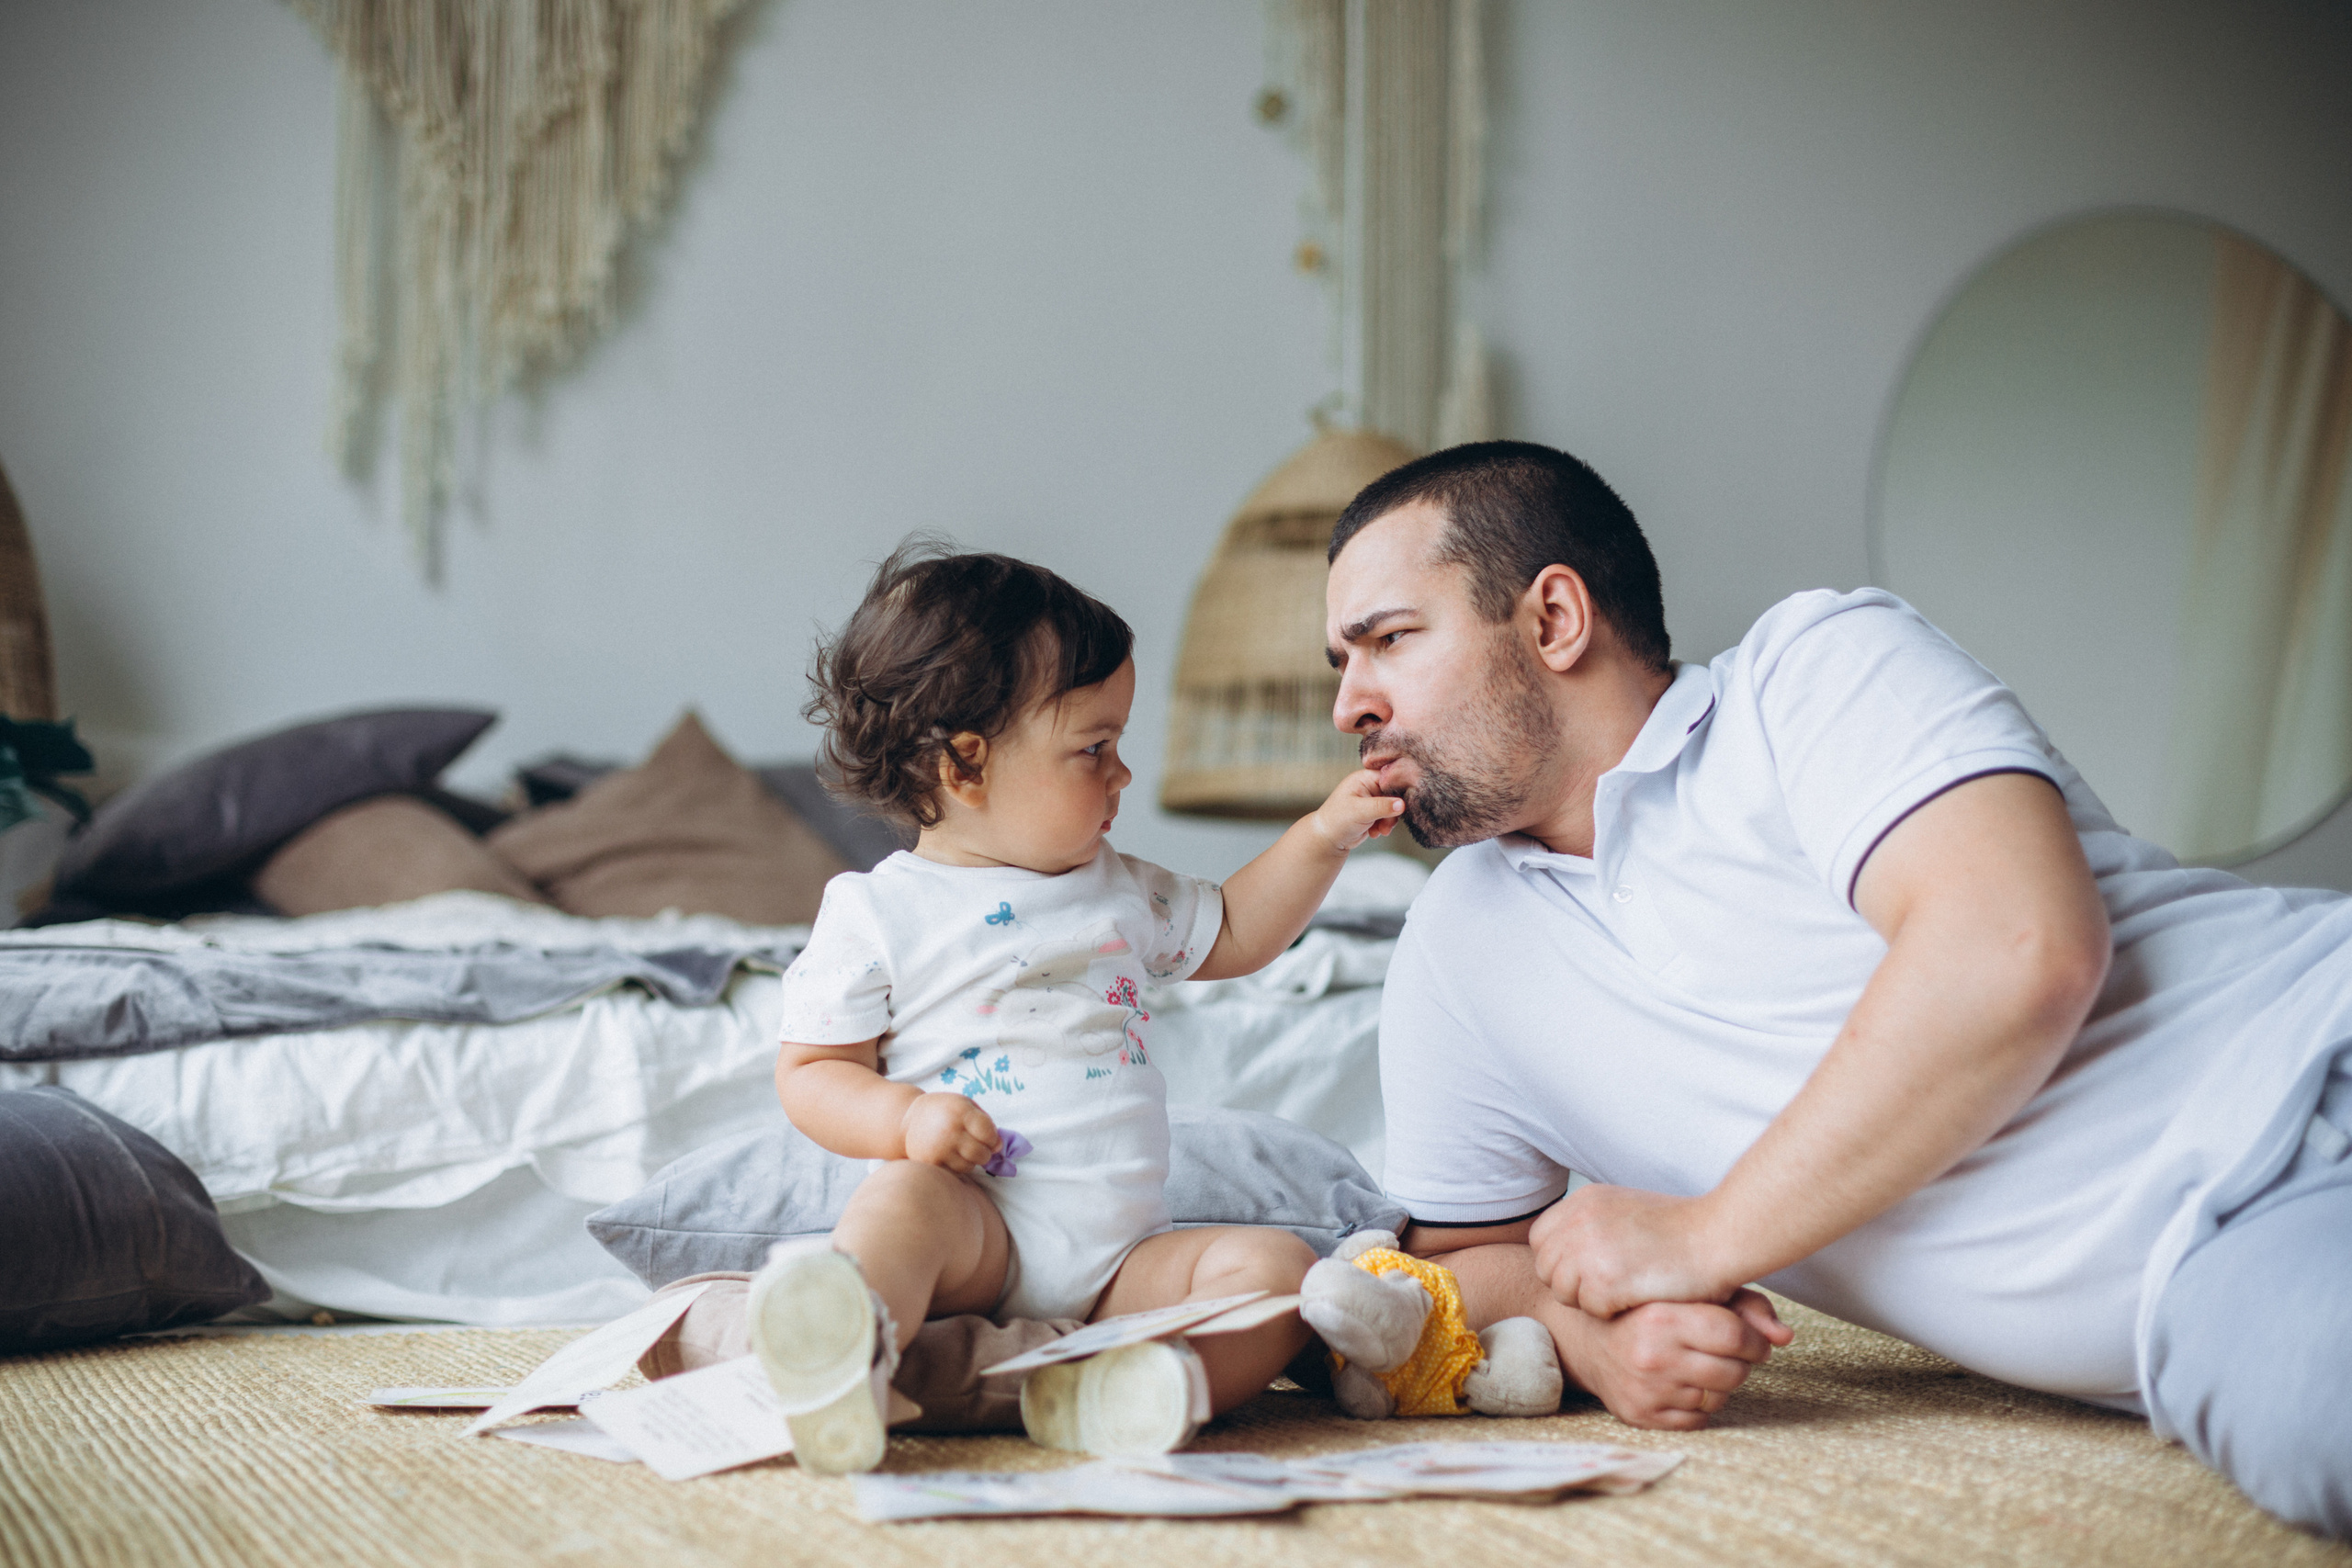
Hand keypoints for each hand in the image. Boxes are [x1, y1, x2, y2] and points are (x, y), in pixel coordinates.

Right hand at [900, 1092, 999, 1172]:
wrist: (909, 1119)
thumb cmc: (945, 1111)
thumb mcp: (965, 1105)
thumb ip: (985, 1122)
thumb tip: (998, 1147)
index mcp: (961, 1112)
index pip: (989, 1134)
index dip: (993, 1139)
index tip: (989, 1138)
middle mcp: (950, 1130)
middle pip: (982, 1154)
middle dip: (985, 1153)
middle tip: (978, 1147)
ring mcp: (939, 1148)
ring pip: (969, 1166)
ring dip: (971, 1161)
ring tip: (963, 1150)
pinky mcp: (930, 1162)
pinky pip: (954, 1172)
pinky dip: (957, 1166)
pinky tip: (952, 1156)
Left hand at [1310, 768, 1406, 853]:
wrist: (1328, 839)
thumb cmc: (1337, 820)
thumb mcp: (1360, 811)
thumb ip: (1382, 806)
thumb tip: (1401, 804)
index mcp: (1364, 778)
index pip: (1390, 778)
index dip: (1398, 790)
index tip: (1401, 804)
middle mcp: (1369, 786)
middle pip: (1394, 794)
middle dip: (1392, 811)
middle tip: (1386, 824)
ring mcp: (1372, 800)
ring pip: (1393, 808)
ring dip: (1389, 821)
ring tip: (1380, 830)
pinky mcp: (1374, 813)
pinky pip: (1388, 817)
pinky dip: (1384, 826)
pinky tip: (1374, 832)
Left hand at [1530, 1184, 1740, 1317]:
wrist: (1718, 1236)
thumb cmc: (1683, 1230)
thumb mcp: (1627, 1210)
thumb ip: (1593, 1224)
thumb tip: (1566, 1249)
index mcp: (1584, 1200)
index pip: (1541, 1239)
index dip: (1560, 1261)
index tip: (1588, 1273)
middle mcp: (1579, 1220)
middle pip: (1546, 1268)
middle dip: (1571, 1285)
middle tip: (1609, 1288)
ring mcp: (1588, 1249)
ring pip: (1562, 1292)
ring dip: (1590, 1300)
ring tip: (1626, 1291)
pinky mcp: (1604, 1279)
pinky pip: (1589, 1309)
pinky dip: (1612, 1312)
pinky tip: (1638, 1297)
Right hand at [1560, 1291, 1790, 1429]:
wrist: (1589, 1341)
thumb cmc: (1649, 1310)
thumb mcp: (1691, 1293)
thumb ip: (1745, 1306)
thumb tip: (1785, 1337)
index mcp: (1662, 1316)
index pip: (1734, 1335)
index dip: (1756, 1340)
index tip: (1755, 1340)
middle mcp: (1652, 1356)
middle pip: (1733, 1372)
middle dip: (1739, 1363)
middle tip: (1726, 1352)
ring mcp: (1646, 1390)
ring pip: (1718, 1398)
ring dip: (1718, 1384)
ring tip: (1698, 1365)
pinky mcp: (1642, 1417)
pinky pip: (1698, 1420)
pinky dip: (1698, 1405)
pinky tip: (1681, 1383)